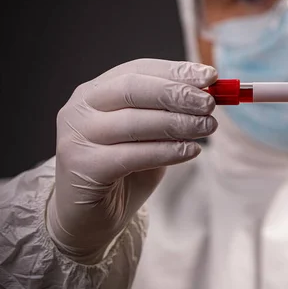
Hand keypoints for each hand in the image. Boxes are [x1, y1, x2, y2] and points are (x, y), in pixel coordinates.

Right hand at [47, 59, 217, 262]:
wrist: (89, 218)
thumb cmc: (124, 170)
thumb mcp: (151, 135)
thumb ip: (171, 112)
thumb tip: (210, 94)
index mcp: (96, 90)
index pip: (139, 70)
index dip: (176, 71)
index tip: (210, 76)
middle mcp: (80, 108)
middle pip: (133, 89)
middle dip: (177, 94)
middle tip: (210, 104)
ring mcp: (77, 136)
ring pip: (134, 121)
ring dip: (178, 123)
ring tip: (208, 127)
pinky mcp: (83, 167)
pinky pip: (132, 155)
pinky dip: (167, 151)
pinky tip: (191, 151)